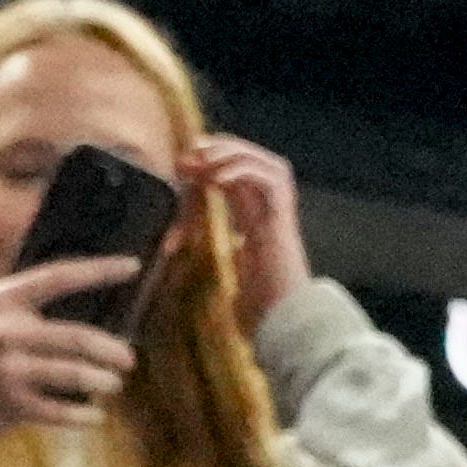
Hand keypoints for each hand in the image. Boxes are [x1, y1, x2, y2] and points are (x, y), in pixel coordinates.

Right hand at [0, 248, 139, 440]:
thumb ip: (16, 308)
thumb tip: (73, 311)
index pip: (58, 276)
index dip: (98, 270)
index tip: (132, 266)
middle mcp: (3, 330)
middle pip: (74, 335)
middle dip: (109, 349)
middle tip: (128, 359)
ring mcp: (5, 369)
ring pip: (70, 374)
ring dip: (100, 382)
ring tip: (114, 386)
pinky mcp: (6, 403)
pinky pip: (56, 410)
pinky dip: (80, 416)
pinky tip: (93, 417)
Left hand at [187, 130, 309, 325]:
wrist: (283, 318)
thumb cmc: (259, 305)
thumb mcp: (228, 270)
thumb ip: (213, 254)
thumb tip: (183, 249)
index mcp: (256, 216)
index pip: (236, 172)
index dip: (211, 162)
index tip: (183, 165)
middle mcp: (270, 207)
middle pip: (250, 158)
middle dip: (220, 149)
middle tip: (192, 151)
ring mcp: (279, 209)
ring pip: (261, 161)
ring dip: (232, 153)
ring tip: (205, 160)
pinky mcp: (283, 215)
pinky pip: (267, 178)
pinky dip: (242, 171)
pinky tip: (218, 180)